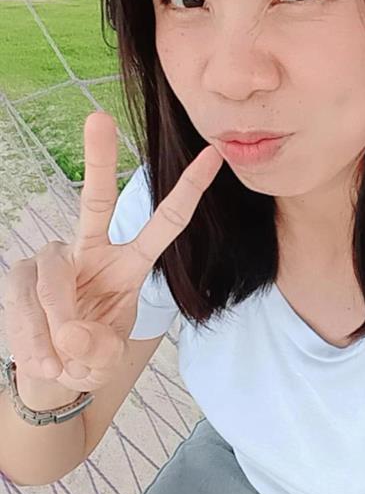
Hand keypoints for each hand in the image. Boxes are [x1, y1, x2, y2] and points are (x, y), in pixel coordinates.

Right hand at [4, 111, 223, 393]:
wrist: (50, 375)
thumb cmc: (87, 355)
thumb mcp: (105, 358)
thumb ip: (96, 348)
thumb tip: (70, 333)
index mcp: (128, 265)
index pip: (164, 224)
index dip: (188, 191)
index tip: (213, 155)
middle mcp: (92, 251)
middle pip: (97, 202)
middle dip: (99, 160)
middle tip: (99, 118)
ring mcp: (55, 261)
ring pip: (54, 279)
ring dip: (58, 326)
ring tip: (62, 359)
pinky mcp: (21, 276)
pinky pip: (28, 303)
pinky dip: (37, 339)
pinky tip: (45, 358)